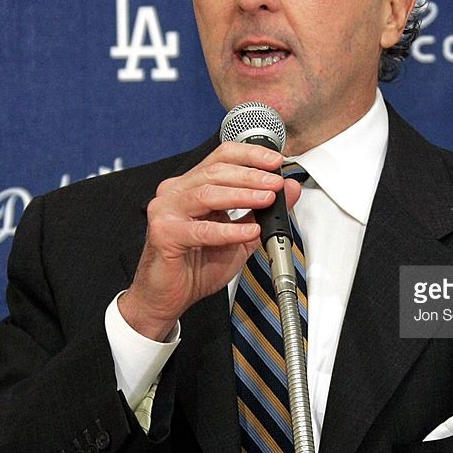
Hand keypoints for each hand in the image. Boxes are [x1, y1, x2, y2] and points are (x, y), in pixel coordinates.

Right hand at [118, 142, 301, 339]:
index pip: (221, 157)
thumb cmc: (196, 266)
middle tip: (275, 183)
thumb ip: (263, 211)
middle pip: (215, 171)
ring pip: (207, 193)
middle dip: (251, 176)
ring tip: (266, 199)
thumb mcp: (240, 235)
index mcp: (191, 186)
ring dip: (242, 195)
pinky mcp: (164, 233)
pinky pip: (201, 230)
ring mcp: (166, 211)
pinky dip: (228, 230)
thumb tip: (289, 189)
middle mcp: (176, 192)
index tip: (275, 161)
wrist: (167, 297)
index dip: (250, 155)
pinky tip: (248, 231)